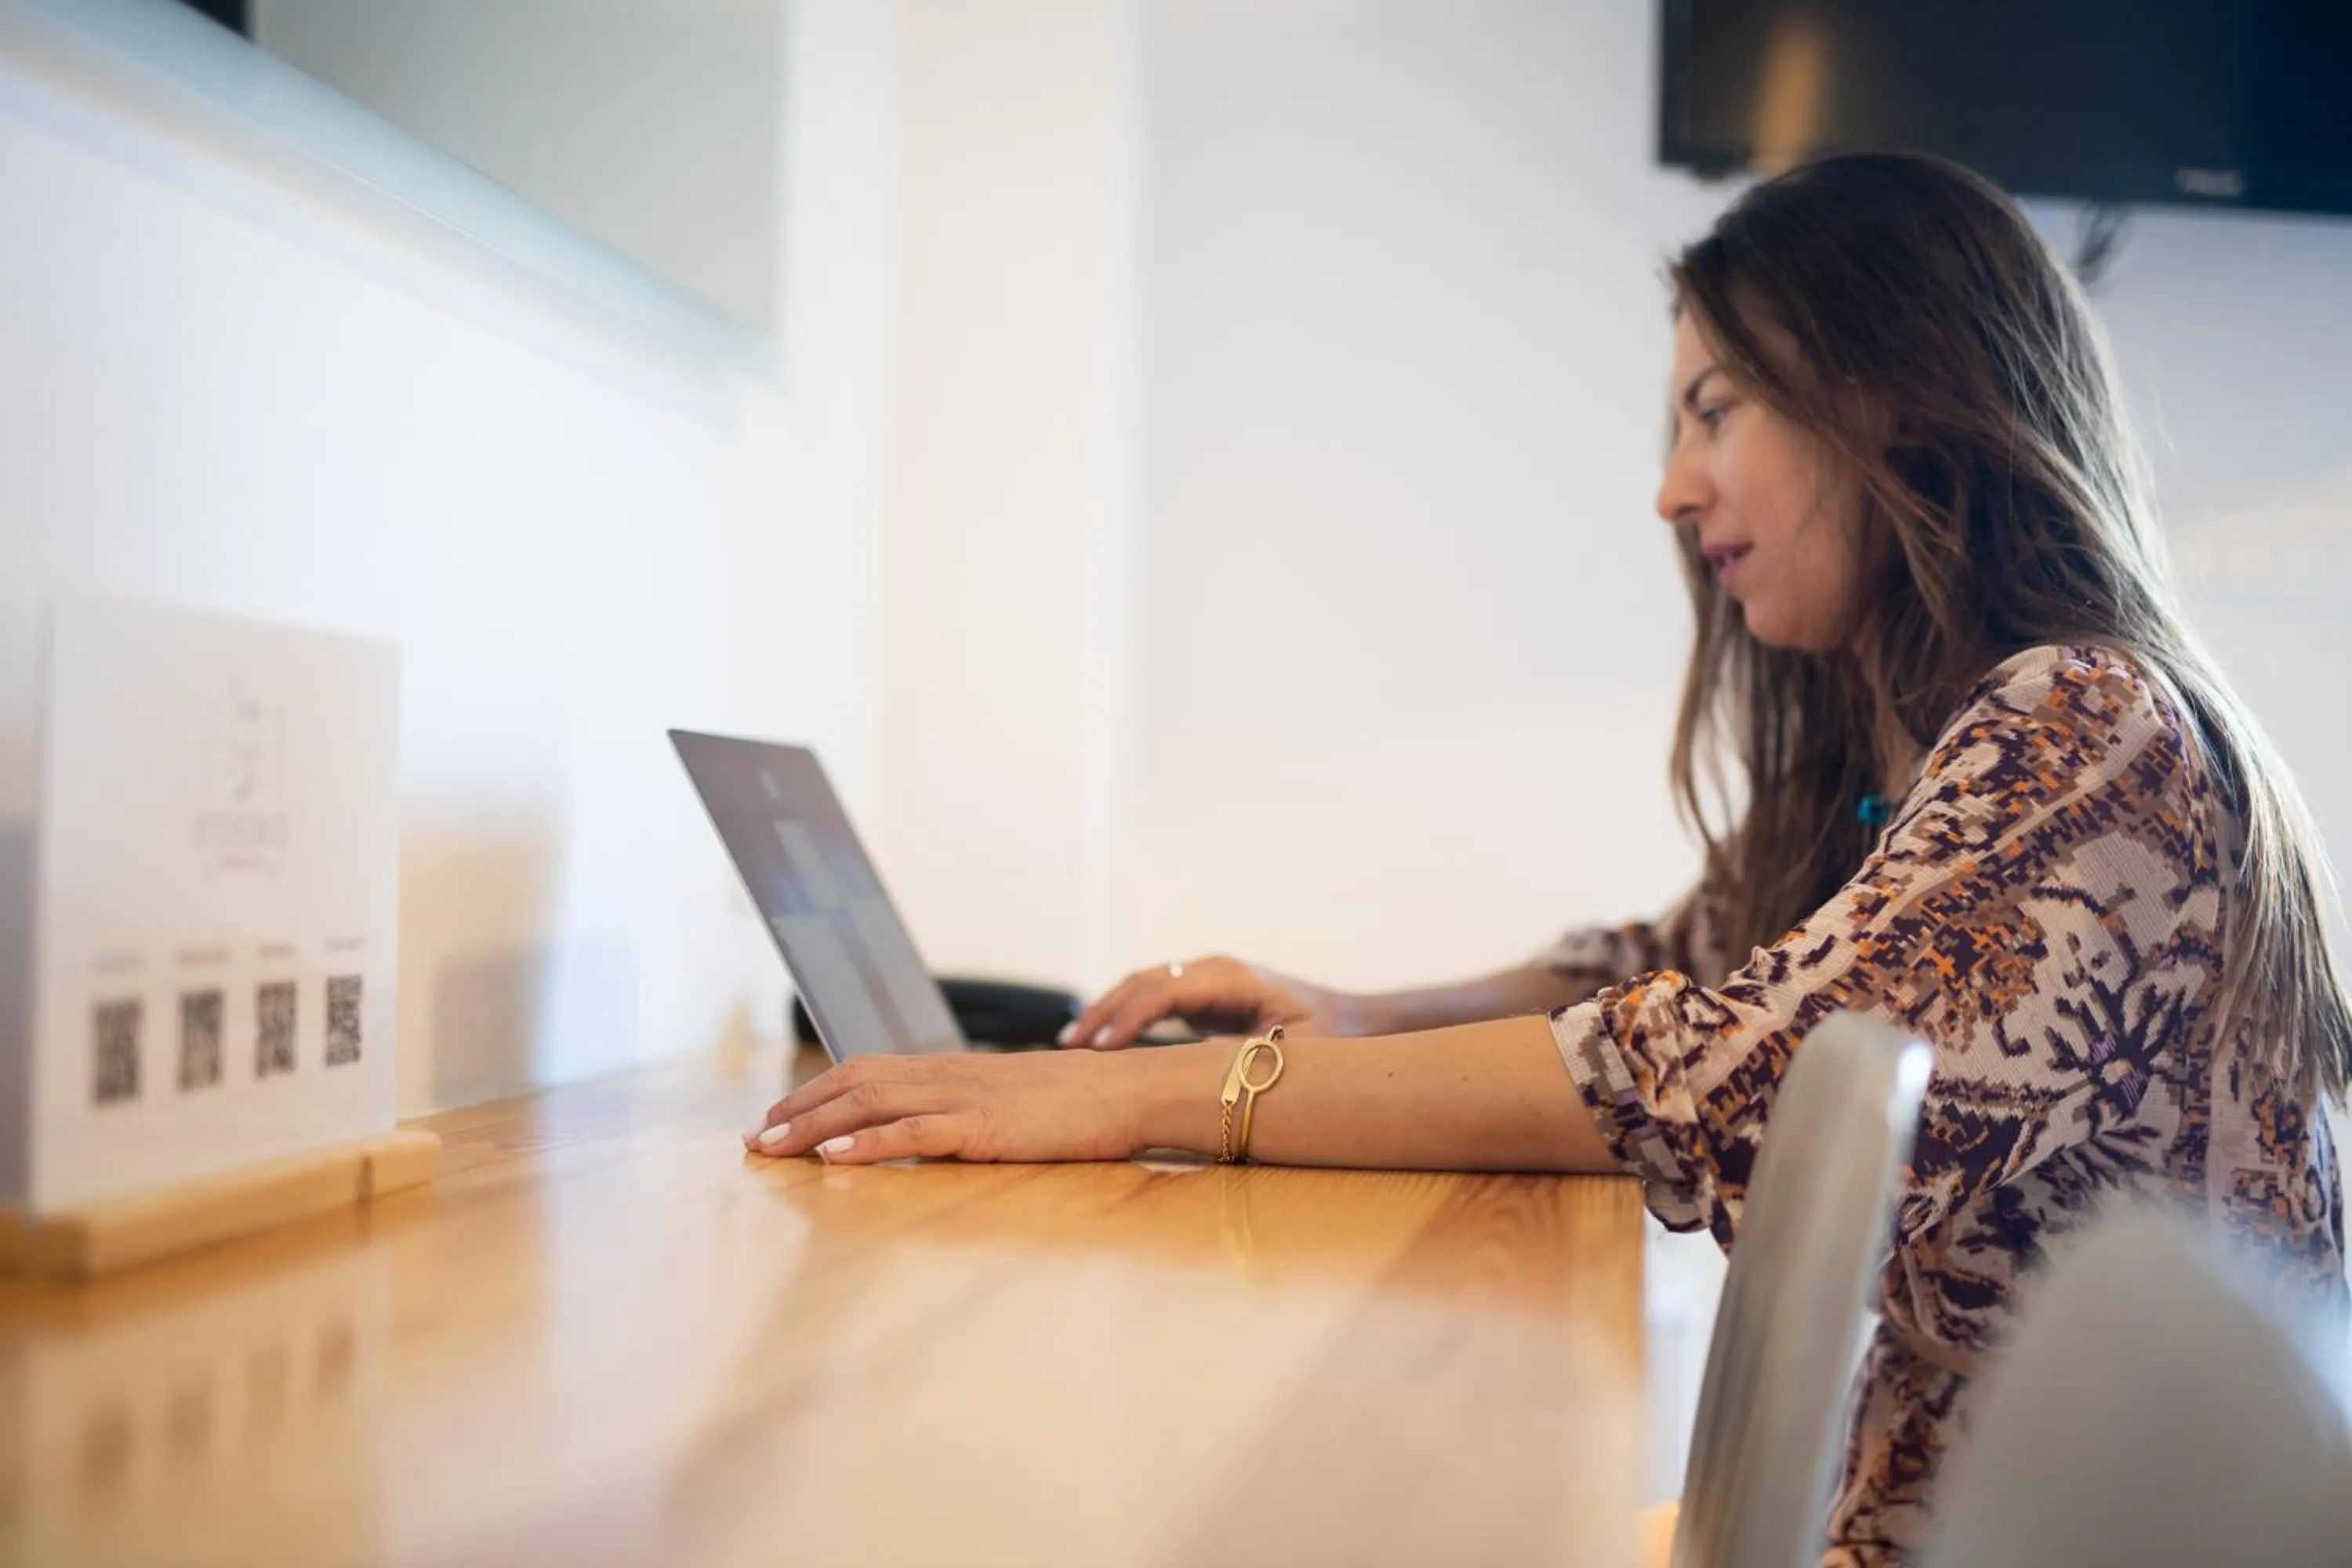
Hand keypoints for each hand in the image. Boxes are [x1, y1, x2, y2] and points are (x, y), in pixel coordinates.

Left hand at [742, 1047, 1178, 1165]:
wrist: (1130, 1090)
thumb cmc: (1078, 1106)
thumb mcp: (1010, 1105)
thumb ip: (966, 1116)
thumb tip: (929, 1139)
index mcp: (952, 1071)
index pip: (866, 1073)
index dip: (816, 1094)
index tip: (778, 1119)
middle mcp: (948, 1075)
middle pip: (854, 1083)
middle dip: (798, 1110)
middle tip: (754, 1139)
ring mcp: (965, 1098)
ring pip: (872, 1103)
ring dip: (815, 1125)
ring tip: (773, 1147)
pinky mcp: (986, 1126)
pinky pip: (918, 1131)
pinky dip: (873, 1141)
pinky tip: (837, 1155)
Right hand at [1062, 955, 1366, 1049]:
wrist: (1351, 1018)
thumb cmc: (1328, 1034)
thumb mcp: (1292, 1051)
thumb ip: (1244, 1055)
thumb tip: (1193, 1068)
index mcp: (1233, 978)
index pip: (1166, 992)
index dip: (1131, 1018)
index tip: (1104, 1049)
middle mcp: (1214, 970)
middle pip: (1143, 982)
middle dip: (1103, 1011)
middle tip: (1069, 1046)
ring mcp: (1205, 979)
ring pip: (1142, 987)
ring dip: (1106, 1011)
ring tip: (1071, 1043)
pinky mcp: (1201, 995)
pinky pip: (1153, 1000)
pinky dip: (1123, 1016)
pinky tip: (1098, 1042)